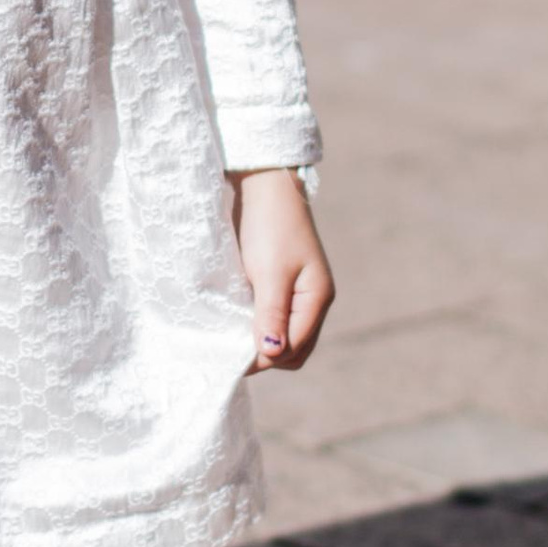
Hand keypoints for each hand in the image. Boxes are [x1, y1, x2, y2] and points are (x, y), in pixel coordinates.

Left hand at [231, 168, 333, 372]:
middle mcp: (312, 300)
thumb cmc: (269, 225)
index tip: (232, 361)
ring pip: (283, 335)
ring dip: (260, 342)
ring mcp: (298, 293)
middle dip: (266, 356)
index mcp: (317, 299)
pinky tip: (236, 322)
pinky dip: (256, 326)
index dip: (264, 359)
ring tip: (231, 339)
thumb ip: (271, 314)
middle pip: (293, 349)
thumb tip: (270, 354)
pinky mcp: (280, 285)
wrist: (264, 184)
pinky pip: (273, 318)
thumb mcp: (269, 273)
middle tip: (230, 353)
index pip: (294, 348)